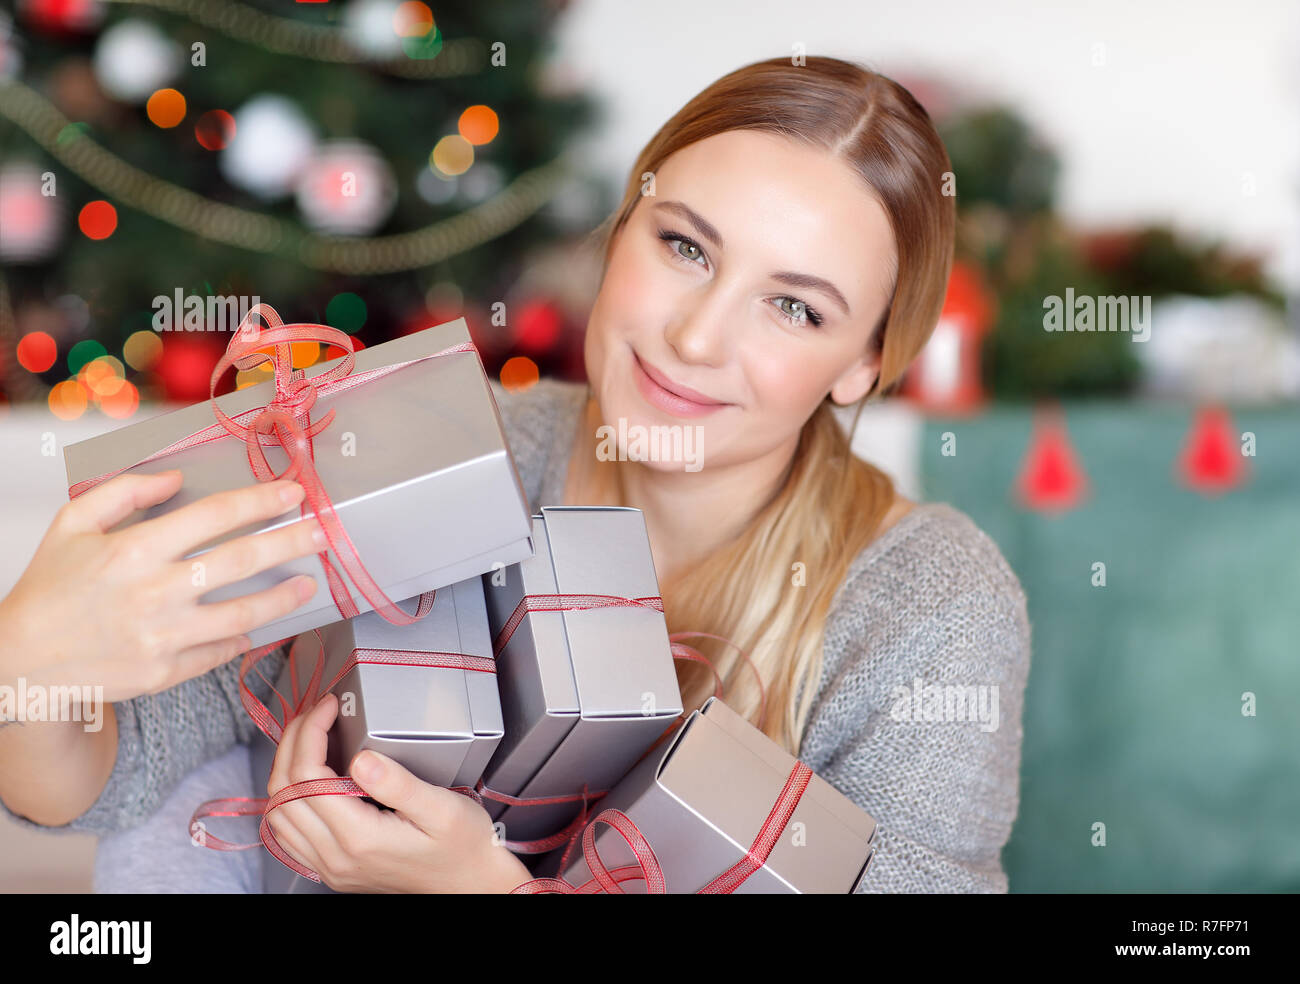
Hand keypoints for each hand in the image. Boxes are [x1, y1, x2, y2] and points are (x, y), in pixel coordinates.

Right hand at [0, 469, 324, 701]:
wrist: (21, 661)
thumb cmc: (50, 588)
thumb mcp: (74, 523)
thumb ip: (126, 491)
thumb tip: (176, 478)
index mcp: (134, 549)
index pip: (215, 516)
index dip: (261, 502)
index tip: (293, 494)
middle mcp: (155, 592)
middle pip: (242, 560)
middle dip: (292, 542)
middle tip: (326, 532)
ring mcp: (163, 636)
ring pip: (244, 612)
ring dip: (284, 596)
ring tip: (309, 582)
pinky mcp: (166, 671)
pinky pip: (220, 651)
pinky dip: (243, 636)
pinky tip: (259, 623)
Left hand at [265, 693, 531, 892]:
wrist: (468, 883)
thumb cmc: (463, 845)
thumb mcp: (442, 809)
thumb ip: (400, 784)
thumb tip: (361, 759)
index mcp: (360, 837)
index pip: (307, 776)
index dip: (311, 732)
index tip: (330, 707)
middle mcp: (336, 856)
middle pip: (283, 791)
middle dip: (293, 742)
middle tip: (315, 714)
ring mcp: (330, 866)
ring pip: (278, 813)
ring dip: (285, 769)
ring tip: (309, 738)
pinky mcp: (332, 869)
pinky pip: (288, 834)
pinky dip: (286, 799)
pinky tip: (306, 779)